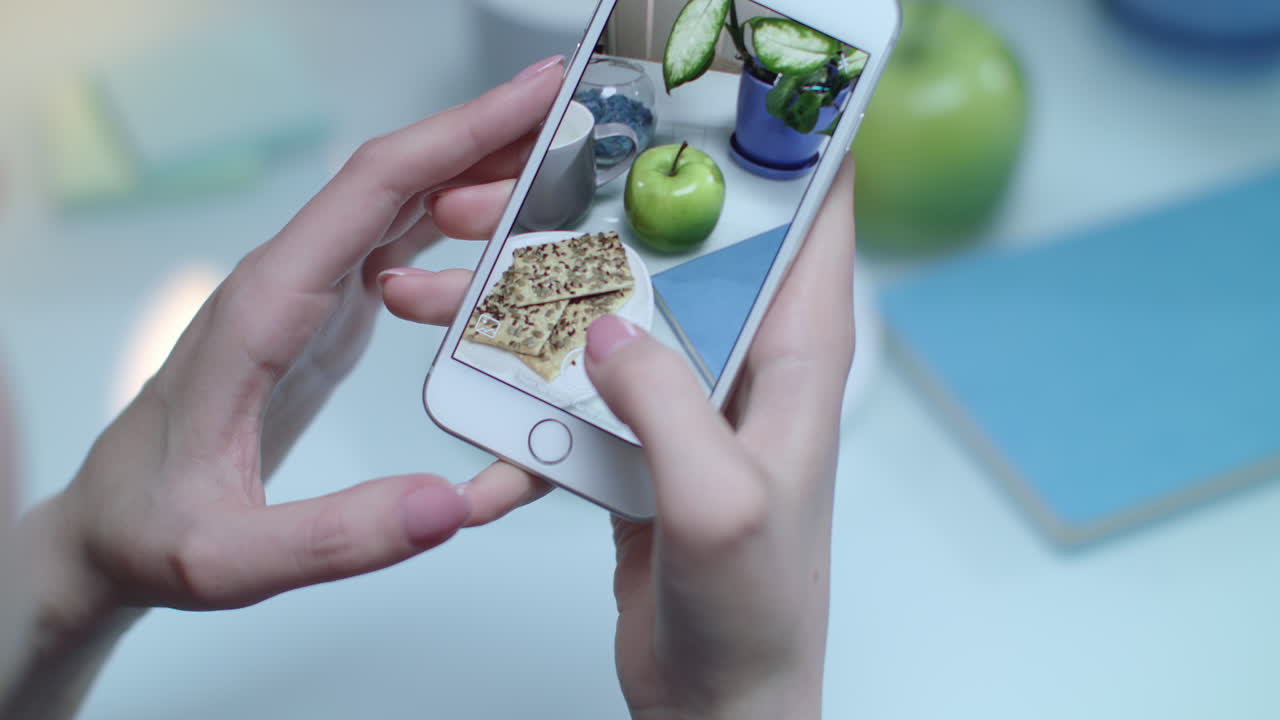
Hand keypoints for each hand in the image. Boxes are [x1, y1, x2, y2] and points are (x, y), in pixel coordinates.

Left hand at [22, 55, 563, 657]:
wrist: (111, 528)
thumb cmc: (154, 530)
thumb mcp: (229, 558)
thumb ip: (337, 537)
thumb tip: (455, 504)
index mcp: (266, 307)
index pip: (374, 190)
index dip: (460, 135)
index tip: (535, 94)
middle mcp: (288, 281)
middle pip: (397, 179)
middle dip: (486, 139)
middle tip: (571, 124)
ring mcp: (306, 295)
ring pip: (401, 206)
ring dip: (476, 181)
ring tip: (552, 184)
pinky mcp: (323, 319)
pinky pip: (397, 249)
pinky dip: (455, 228)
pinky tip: (498, 234)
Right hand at [383, 156, 855, 718]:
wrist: (718, 698)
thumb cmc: (756, 612)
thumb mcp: (716, 504)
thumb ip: (663, 406)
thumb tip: (603, 329)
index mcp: (792, 358)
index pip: (809, 217)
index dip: (779, 140)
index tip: (722, 83)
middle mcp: (743, 362)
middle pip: (676, 245)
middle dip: (599, 201)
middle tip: (510, 178)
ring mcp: (685, 398)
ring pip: (609, 305)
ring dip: (532, 287)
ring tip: (445, 275)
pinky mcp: (639, 437)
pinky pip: (575, 378)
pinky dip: (522, 374)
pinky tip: (472, 380)